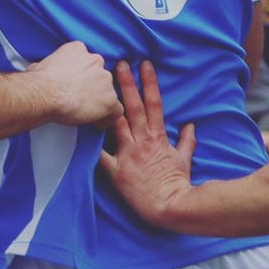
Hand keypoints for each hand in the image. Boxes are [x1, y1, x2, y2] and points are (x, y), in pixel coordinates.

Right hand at [32, 39, 116, 125]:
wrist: (44, 94)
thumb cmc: (38, 81)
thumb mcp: (39, 65)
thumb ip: (49, 65)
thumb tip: (40, 69)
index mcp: (78, 49)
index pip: (86, 60)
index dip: (81, 73)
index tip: (75, 83)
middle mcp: (95, 61)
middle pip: (99, 74)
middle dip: (92, 86)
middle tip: (80, 98)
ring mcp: (105, 80)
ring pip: (108, 91)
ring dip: (99, 100)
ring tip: (86, 112)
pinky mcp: (110, 99)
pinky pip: (116, 110)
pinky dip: (108, 118)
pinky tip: (97, 123)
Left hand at [98, 59, 196, 227]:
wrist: (170, 205)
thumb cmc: (177, 184)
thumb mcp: (185, 159)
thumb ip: (187, 141)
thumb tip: (190, 126)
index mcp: (158, 136)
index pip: (154, 103)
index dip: (149, 83)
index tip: (145, 65)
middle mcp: (142, 140)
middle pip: (133, 106)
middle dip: (126, 84)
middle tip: (118, 64)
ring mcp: (129, 154)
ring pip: (116, 123)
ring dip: (107, 104)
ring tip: (97, 88)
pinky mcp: (117, 170)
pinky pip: (101, 155)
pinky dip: (90, 145)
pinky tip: (79, 130)